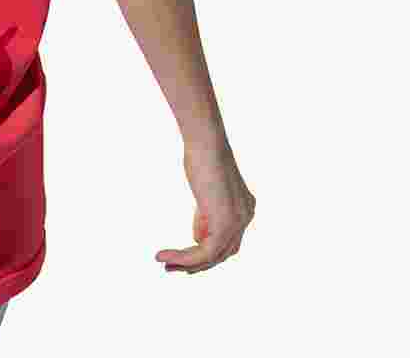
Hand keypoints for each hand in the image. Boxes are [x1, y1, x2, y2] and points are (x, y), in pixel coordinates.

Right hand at [157, 137, 253, 273]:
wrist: (205, 142)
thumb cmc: (201, 155)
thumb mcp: (205, 190)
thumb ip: (206, 214)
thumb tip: (197, 239)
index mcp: (245, 207)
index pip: (228, 241)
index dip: (206, 253)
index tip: (183, 259)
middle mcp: (246, 216)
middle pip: (223, 253)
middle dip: (197, 264)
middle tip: (172, 268)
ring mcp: (238, 222)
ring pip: (212, 257)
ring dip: (186, 264)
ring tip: (163, 264)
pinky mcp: (225, 224)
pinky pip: (203, 252)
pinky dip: (183, 257)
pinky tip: (165, 256)